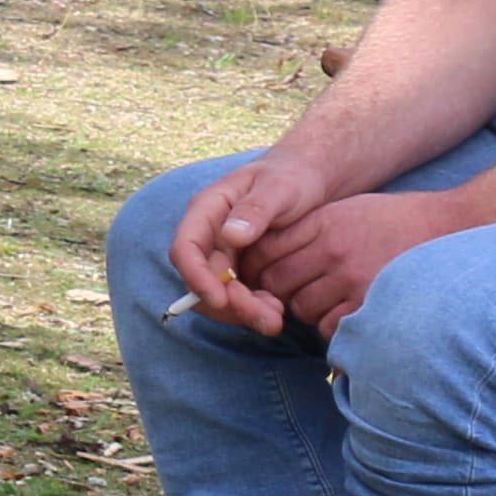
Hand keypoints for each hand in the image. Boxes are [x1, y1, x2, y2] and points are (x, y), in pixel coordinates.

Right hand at [160, 157, 326, 337]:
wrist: (309, 180)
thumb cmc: (292, 176)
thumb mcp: (279, 187)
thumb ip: (256, 209)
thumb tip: (230, 235)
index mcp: (207, 210)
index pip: (186, 248)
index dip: (196, 277)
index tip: (220, 299)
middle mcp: (210, 236)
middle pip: (203, 279)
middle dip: (229, 304)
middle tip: (267, 319)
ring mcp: (225, 255)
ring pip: (220, 293)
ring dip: (243, 311)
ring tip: (277, 319)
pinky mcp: (243, 270)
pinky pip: (240, 296)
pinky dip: (255, 308)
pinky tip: (279, 310)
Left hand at [238, 187, 455, 330]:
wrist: (447, 226)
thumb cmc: (391, 220)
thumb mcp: (344, 210)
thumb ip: (306, 229)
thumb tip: (262, 253)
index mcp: (323, 222)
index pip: (266, 251)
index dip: (257, 267)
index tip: (264, 273)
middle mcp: (333, 250)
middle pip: (277, 283)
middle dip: (277, 292)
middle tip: (293, 292)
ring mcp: (353, 278)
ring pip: (301, 308)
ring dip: (305, 310)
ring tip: (323, 300)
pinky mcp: (372, 303)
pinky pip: (330, 326)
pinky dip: (330, 325)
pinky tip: (342, 313)